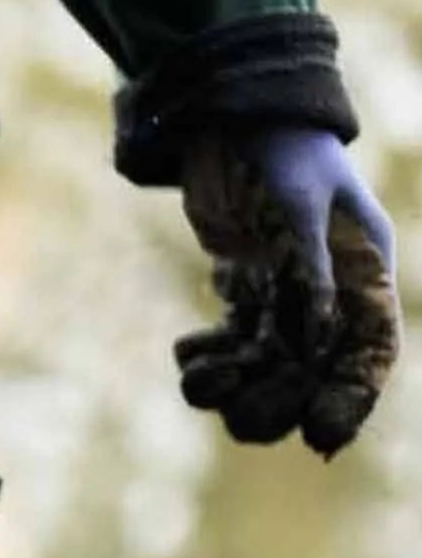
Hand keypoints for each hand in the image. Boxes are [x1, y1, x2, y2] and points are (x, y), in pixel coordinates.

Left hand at [177, 126, 399, 457]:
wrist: (233, 119)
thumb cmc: (281, 150)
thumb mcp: (301, 203)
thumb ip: (313, 267)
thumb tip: (318, 334)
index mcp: (364, 273)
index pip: (368, 351)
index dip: (351, 398)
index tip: (322, 437)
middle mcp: (330, 294)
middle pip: (313, 375)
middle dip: (277, 402)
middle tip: (237, 413)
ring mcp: (286, 297)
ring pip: (266, 370)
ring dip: (232, 387)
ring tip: (200, 376)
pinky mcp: (247, 293)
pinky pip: (231, 348)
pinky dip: (207, 360)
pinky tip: (188, 350)